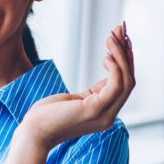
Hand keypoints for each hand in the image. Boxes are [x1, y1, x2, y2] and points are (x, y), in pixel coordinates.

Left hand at [18, 22, 135, 150]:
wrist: (33, 132)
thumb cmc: (49, 114)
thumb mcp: (77, 99)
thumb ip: (95, 91)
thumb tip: (109, 70)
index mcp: (106, 113)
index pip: (125, 85)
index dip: (126, 61)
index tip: (122, 39)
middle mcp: (109, 116)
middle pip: (130, 81)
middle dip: (126, 54)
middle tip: (120, 32)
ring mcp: (104, 115)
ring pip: (126, 81)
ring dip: (121, 56)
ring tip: (112, 38)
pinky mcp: (95, 110)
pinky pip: (115, 85)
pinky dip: (115, 67)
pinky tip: (107, 55)